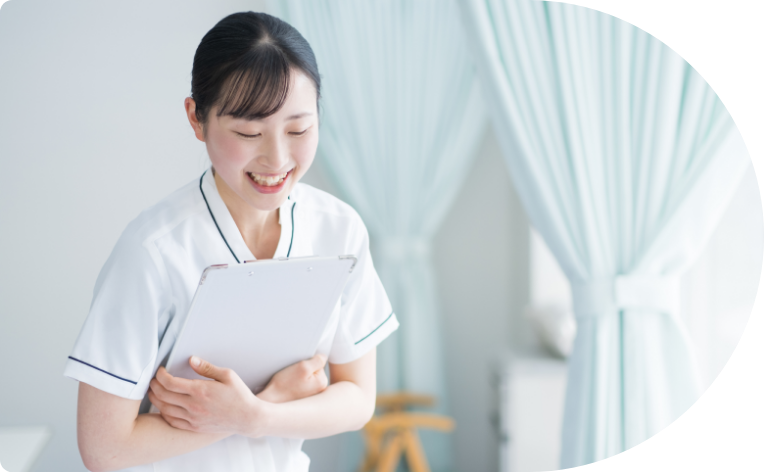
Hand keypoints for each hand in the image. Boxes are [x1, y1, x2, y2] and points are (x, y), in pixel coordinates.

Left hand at [148, 356, 267, 436]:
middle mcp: (194, 406)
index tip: (160, 370)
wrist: (248, 418)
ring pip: (164, 409)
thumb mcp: (227, 375)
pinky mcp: (194, 427)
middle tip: (154, 379)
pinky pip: (172, 421)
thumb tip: (191, 360)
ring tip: (154, 391)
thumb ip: (207, 368)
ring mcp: (193, 418)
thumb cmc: (239, 395)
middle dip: (154, 385)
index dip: (160, 375)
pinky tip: (163, 407)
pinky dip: (163, 413)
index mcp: (200, 391)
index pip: (170, 383)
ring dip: (155, 399)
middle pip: (163, 395)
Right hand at [258, 354, 328, 402]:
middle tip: (293, 375)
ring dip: (298, 375)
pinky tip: (288, 386)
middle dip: (304, 369)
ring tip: (289, 381)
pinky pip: (301, 384)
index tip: (298, 367)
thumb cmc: (283, 386)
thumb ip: (317, 360)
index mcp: (322, 382)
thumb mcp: (302, 368)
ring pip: (307, 377)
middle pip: (314, 370)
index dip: (307, 361)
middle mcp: (319, 391)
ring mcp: (311, 395)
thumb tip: (323, 357)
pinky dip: (295, 383)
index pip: (319, 363)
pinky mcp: (303, 398)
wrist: (269, 402)